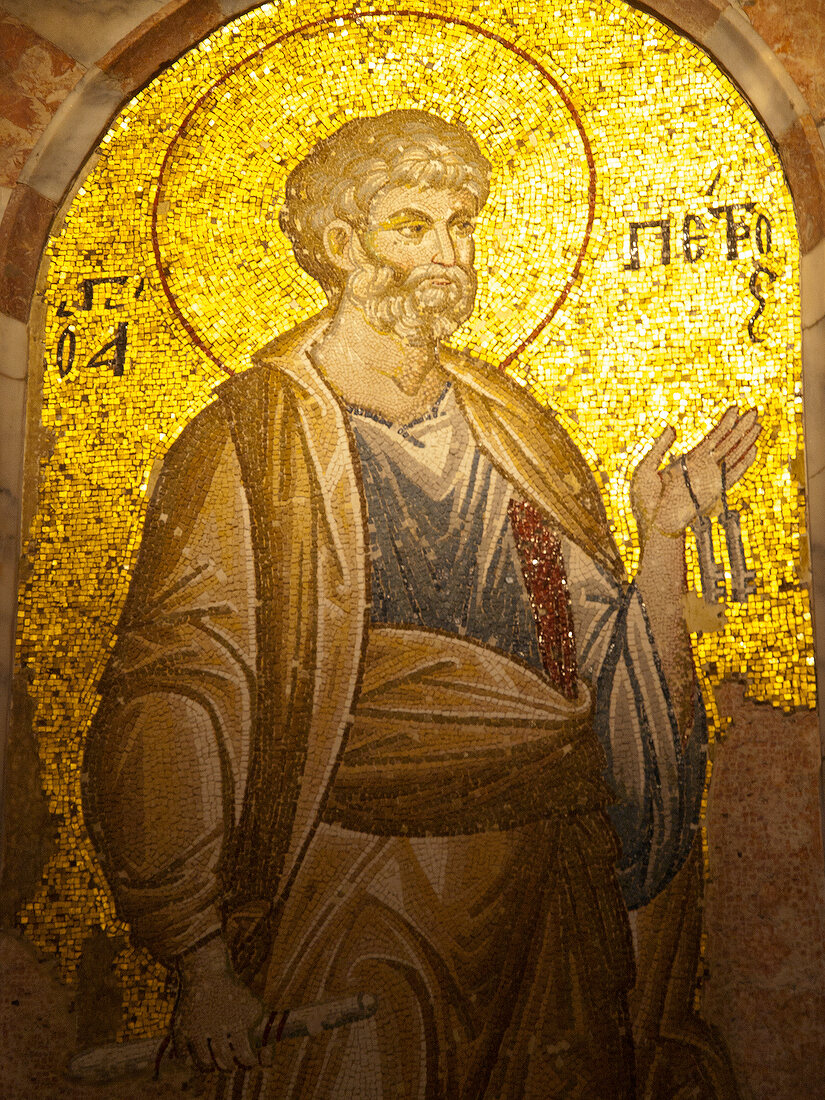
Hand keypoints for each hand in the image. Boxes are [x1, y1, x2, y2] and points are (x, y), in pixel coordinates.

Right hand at [173, 936, 264, 1071]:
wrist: (206, 972)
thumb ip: (265, 1036)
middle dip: (228, 1065)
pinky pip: (184, 1056)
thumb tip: (268, 1065)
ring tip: (214, 1063)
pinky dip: (190, 1060)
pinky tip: (196, 1056)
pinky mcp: (180, 1029)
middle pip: (224, 1060)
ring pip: (204, 1062)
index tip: (248, 1062)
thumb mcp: (255, 1009)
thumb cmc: (235, 994)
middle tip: (229, 1064)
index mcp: (239, 1022)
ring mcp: (197, 1029)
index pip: (244, 1055)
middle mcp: (217, 1026)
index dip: (247, 1062)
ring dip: (210, 1066)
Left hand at [630, 406, 760, 540]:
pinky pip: (732, 474)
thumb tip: (672, 427)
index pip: (711, 438)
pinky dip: (744, 462)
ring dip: (746, 440)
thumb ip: (659, 447)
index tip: (735, 408)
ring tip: (758, 425)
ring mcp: (709, 478)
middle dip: (740, 426)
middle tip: (754, 410)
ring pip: (732, 454)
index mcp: (688, 460)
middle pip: (726, 442)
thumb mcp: (646, 468)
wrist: (652, 523)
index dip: (724, 423)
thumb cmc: (646, 499)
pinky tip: (753, 449)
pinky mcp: (713, 490)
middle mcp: (702, 467)